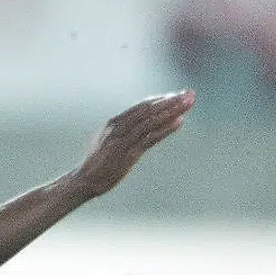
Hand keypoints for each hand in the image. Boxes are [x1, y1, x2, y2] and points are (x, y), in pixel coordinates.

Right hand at [69, 90, 194, 200]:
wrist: (85, 180)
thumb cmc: (99, 164)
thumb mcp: (111, 144)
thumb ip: (126, 135)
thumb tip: (145, 130)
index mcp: (115, 122)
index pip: (142, 106)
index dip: (161, 100)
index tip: (178, 95)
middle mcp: (119, 126)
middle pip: (149, 109)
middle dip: (171, 100)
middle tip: (190, 93)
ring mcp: (123, 139)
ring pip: (151, 119)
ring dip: (171, 110)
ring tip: (188, 103)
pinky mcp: (127, 152)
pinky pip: (149, 137)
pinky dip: (165, 128)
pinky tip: (179, 121)